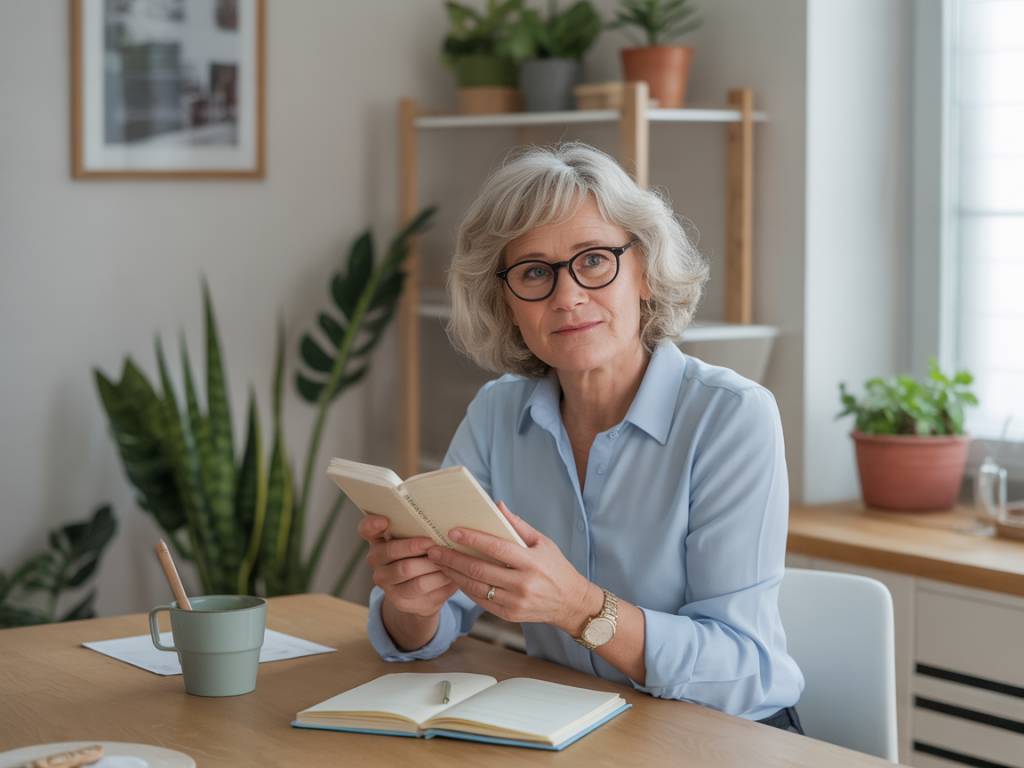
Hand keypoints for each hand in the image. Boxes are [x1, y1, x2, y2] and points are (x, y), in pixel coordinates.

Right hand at [358, 514, 458, 616]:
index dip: (373, 524)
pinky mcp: (400, 601)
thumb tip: (440, 519)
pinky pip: (422, 588)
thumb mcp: (417, 540)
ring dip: (431, 564)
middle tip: (433, 543)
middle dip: (415, 546)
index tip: (385, 521)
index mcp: (378, 540)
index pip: (366, 529)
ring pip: (407, 570)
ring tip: (448, 558)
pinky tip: (450, 574)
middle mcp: (376, 561)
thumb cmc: (422, 555)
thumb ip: (419, 529)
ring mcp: (386, 583)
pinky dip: (439, 579)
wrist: (421, 593)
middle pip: (392, 552)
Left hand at [426, 501, 596, 632]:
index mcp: (531, 562)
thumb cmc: (556, 567)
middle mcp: (523, 583)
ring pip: (475, 587)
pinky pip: (481, 601)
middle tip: (433, 549)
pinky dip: (465, 588)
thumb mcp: (543, 542)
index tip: (452, 532)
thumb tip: (497, 505)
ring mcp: (515, 602)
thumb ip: (518, 525)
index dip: (473, 539)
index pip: (496, 548)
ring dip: (453, 574)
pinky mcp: (509, 615)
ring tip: (438, 563)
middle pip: (479, 569)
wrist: (571, 603)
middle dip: (452, 558)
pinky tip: (454, 577)